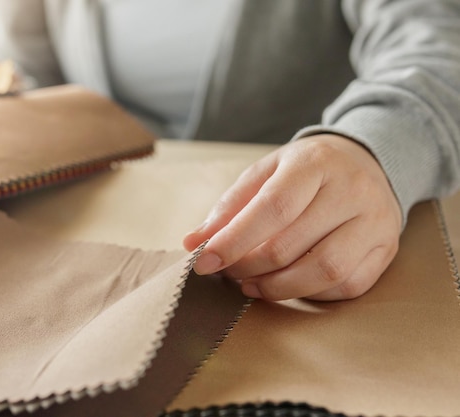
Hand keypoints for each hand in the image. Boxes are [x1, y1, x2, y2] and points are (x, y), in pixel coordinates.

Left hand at [183, 134, 401, 300]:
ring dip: (278, 288)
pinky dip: (310, 293)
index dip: (234, 240)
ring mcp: (375, 222)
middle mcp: (351, 191)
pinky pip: (347, 286)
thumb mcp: (265, 174)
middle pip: (291, 245)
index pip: (272, 208)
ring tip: (252, 284)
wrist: (366, 162)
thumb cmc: (306, 171)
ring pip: (324, 272)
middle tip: (228, 271)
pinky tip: (288, 284)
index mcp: (314, 163)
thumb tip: (193, 242)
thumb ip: (229, 207)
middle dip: (248, 266)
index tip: (203, 261)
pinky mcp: (386, 249)